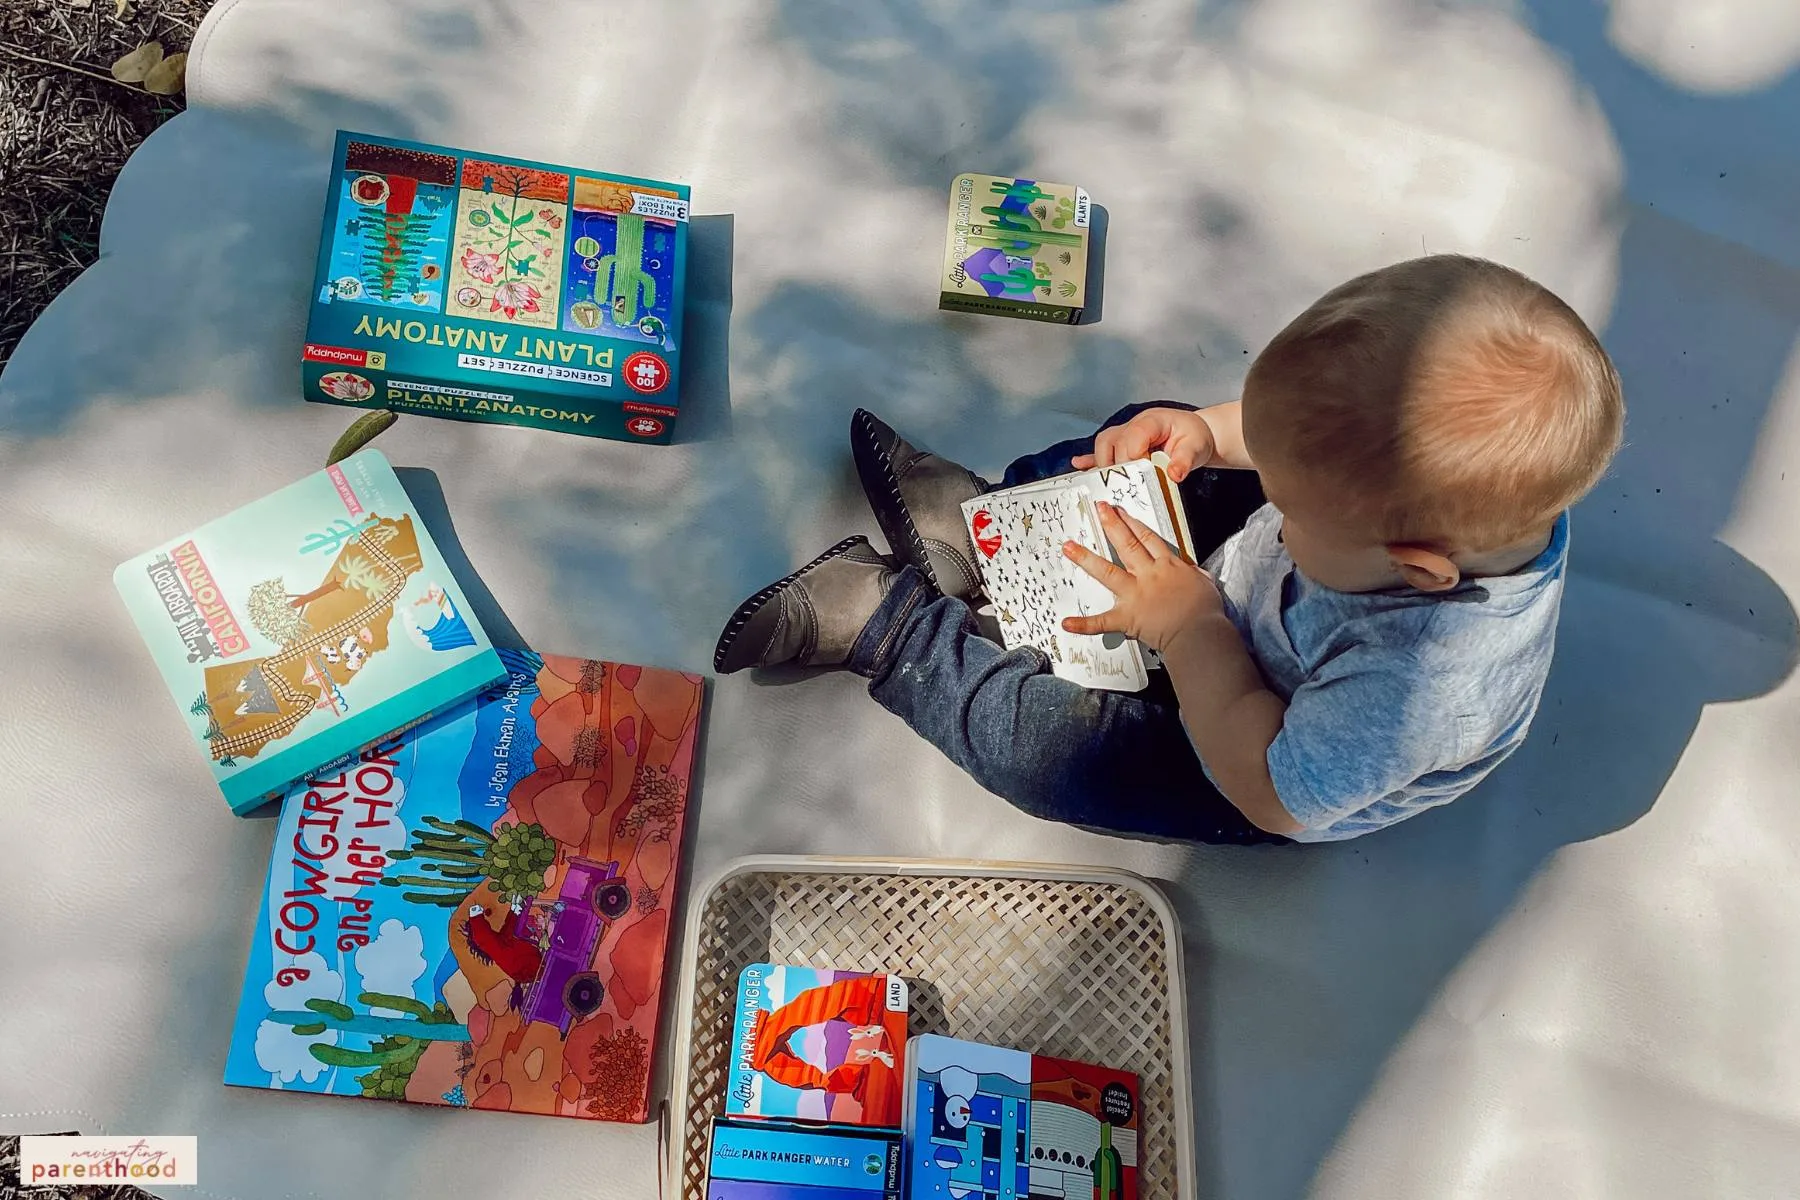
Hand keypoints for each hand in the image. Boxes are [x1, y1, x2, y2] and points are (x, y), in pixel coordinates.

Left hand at [1061, 503, 1222, 652]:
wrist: (1200, 632)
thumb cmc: (1206, 611)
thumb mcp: (1206, 585)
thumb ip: (1196, 576)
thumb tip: (1195, 573)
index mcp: (1168, 566)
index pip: (1147, 538)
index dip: (1132, 523)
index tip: (1120, 512)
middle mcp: (1149, 575)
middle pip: (1127, 544)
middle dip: (1111, 525)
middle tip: (1098, 510)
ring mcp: (1135, 595)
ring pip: (1107, 571)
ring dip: (1086, 558)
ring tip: (1069, 547)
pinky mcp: (1127, 618)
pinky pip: (1102, 622)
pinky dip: (1084, 624)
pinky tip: (1066, 622)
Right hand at [1071, 406, 1216, 480]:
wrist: (1194, 435)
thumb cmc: (1194, 438)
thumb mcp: (1195, 448)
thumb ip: (1184, 461)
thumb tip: (1173, 475)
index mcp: (1151, 421)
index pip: (1133, 438)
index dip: (1135, 459)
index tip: (1144, 475)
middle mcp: (1133, 425)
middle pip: (1111, 443)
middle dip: (1117, 467)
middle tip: (1128, 485)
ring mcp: (1124, 433)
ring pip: (1103, 445)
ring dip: (1103, 465)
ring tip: (1108, 483)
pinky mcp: (1120, 444)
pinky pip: (1101, 450)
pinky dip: (1090, 460)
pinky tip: (1079, 466)